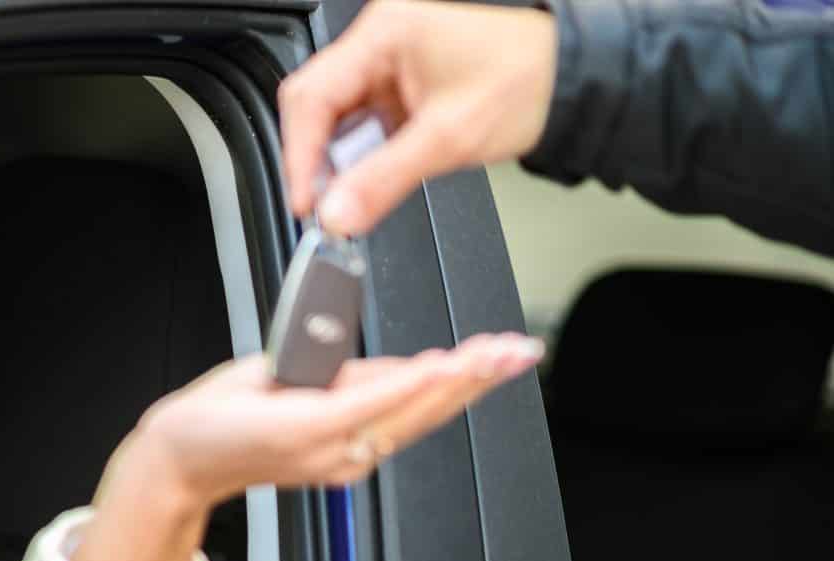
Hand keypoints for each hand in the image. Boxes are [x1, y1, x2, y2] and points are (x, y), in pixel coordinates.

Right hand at [71, 333, 542, 560]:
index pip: (379, 397)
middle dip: (469, 378)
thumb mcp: (256, 377)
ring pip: (416, 421)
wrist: (183, 465)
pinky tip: (457, 378)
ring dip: (463, 389)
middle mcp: (333, 453)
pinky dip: (429, 401)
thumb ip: (317, 370)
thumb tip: (366, 363)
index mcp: (306, 428)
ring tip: (503, 358)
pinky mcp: (343, 463)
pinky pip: (397, 428)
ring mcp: (342, 463)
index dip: (424, 375)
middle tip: (514, 351)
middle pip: (415, 410)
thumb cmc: (208, 420)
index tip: (464, 356)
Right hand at [279, 0, 557, 235]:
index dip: (300, 155)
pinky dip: (364, 151)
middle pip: (317, 103)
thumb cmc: (529, 78)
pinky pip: (364, 116)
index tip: (306, 202)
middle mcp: (381, 36)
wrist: (576, 72)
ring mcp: (390, 57)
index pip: (311, 95)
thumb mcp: (449, 138)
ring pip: (338, 114)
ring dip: (342, 158)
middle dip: (317, 159)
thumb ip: (384, 180)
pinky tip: (373, 174)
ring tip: (357, 193)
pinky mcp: (401, 76)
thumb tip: (337, 213)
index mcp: (385, 31)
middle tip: (327, 205)